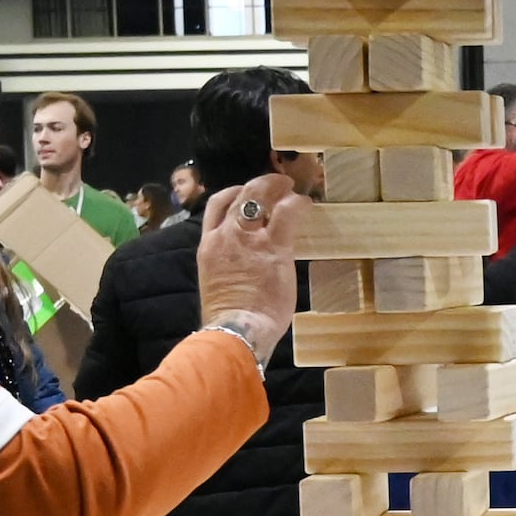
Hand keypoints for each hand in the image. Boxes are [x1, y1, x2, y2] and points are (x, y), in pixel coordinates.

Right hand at [194, 171, 305, 354]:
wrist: (235, 331)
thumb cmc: (228, 322)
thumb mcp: (217, 286)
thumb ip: (228, 269)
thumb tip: (243, 270)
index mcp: (209, 247)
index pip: (217, 207)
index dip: (234, 194)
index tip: (246, 193)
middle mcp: (225, 236)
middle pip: (240, 195)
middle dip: (258, 185)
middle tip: (276, 184)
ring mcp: (249, 239)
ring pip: (260, 196)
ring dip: (277, 187)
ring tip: (290, 187)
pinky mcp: (274, 247)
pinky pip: (287, 213)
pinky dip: (298, 204)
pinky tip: (306, 205)